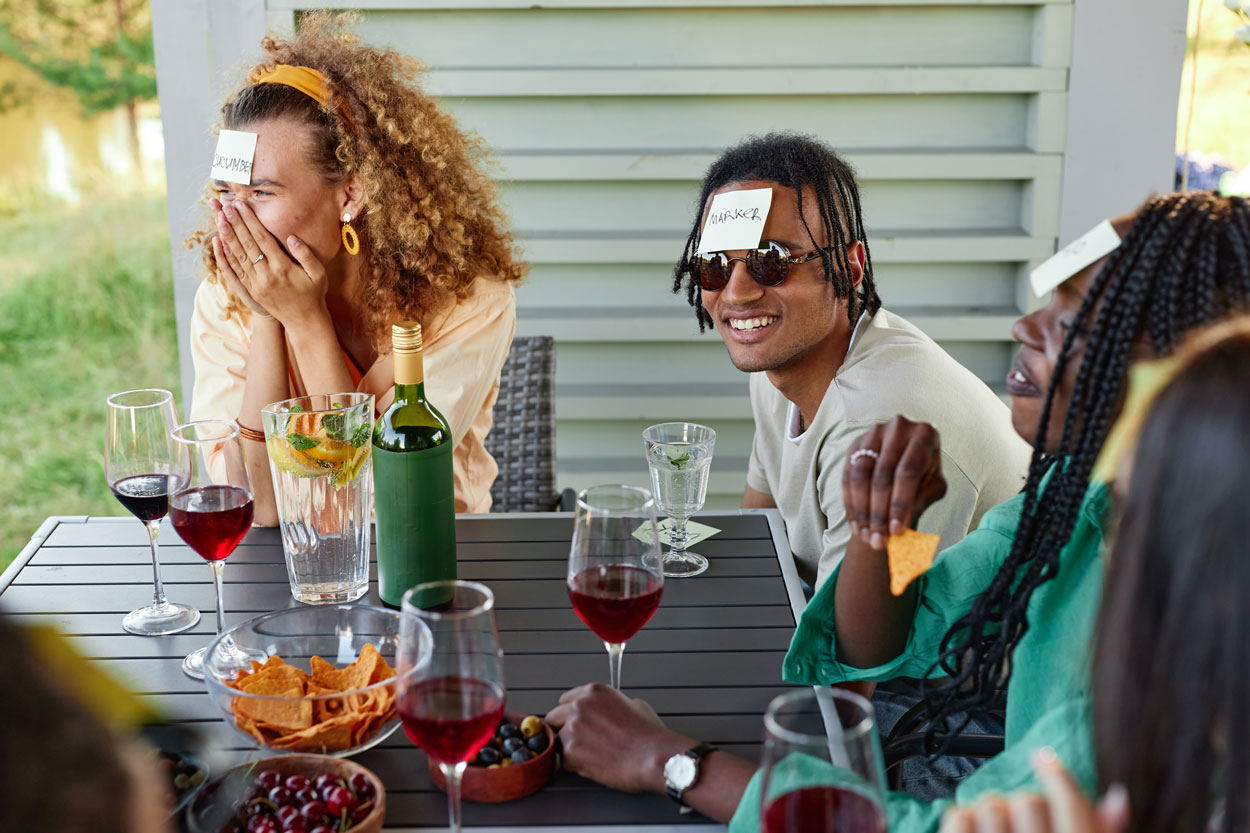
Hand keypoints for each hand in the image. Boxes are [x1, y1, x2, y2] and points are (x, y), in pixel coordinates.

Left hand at [212, 198, 329, 330]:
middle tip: (224, 206)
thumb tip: (292, 237)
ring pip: (238, 256)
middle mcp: (266, 275)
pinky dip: (226, 257)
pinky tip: (219, 244)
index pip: (262, 239)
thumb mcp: (318, 274)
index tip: (241, 206)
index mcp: (282, 267)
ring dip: (227, 237)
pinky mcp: (251, 290)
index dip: (250, 221)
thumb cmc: (314, 294)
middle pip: (247, 244)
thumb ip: (306, 254)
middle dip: (235, 223)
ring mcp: (256, 284)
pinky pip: (235, 271)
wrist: (304, 321)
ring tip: (218, 219)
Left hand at [546, 683, 689, 793]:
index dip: (571, 714)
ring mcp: (573, 729)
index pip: (566, 700)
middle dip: (564, 728)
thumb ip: (612, 705)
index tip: (575, 721)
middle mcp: (579, 706)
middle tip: (580, 741)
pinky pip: (564, 760)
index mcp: (594, 692)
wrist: (653, 756)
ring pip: (559, 740)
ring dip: (570, 748)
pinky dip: (575, 765)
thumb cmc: (649, 735)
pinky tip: (594, 765)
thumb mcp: (634, 705)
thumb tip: (609, 712)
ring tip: (592, 755)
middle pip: (555, 717)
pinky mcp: (571, 752)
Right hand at [842, 415, 946, 550]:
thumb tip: (898, 527)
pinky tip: (855, 524)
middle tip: (877, 540)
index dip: (899, 504)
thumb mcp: (934, 486)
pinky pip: (847, 476)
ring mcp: (873, 433)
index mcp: (924, 435)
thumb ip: (921, 502)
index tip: (895, 532)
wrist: (908, 456)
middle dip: (878, 512)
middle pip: (882, 475)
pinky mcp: (856, 444)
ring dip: (861, 510)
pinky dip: (850, 503)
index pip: (908, 473)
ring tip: (864, 535)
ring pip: (860, 475)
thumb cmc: (926, 473)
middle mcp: (898, 427)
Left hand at [940, 749, 1128, 832]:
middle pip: (1029, 801)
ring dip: (991, 815)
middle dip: (1023, 806)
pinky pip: (957, 817)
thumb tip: (1118, 797)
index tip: (1046, 760)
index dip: (1058, 776)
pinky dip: (960, 820)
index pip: (1074, 809)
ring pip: (991, 806)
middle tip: (1022, 824)